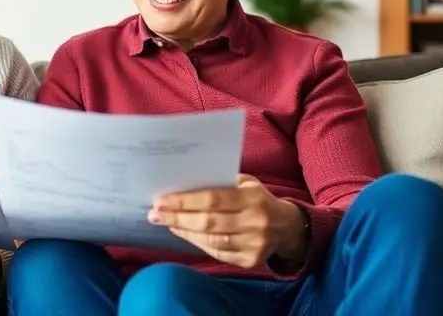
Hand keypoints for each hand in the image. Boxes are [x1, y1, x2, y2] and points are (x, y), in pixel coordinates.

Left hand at [147, 174, 306, 268]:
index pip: (212, 199)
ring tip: (166, 222)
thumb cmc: (258, 200)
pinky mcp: (250, 261)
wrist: (288, 227)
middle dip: (177, 217)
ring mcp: (253, 244)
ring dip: (184, 231)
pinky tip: (183, 233)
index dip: (184, 201)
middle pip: (208, 222)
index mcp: (253, 198)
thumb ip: (221, 182)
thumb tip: (183, 182)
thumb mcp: (247, 183)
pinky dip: (197, 243)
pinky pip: (217, 253)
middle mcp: (254, 222)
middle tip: (154, 213)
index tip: (161, 199)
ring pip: (211, 240)